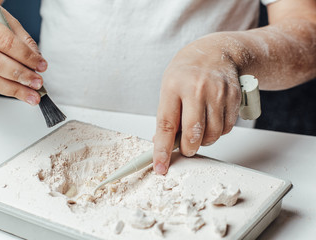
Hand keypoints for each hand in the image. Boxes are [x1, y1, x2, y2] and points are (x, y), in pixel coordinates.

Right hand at [0, 0, 46, 104]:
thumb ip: (24, 41)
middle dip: (21, 75)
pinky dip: (5, 90)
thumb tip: (38, 62)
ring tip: (31, 94)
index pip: (6, 42)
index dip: (26, 57)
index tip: (41, 65)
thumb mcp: (8, 21)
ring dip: (14, 90)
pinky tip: (19, 92)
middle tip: (37, 82)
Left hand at [153, 36, 241, 173]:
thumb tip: (161, 142)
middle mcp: (196, 89)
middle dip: (188, 148)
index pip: (167, 125)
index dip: (163, 149)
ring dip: (204, 140)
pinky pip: (226, 128)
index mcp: (174, 86)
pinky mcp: (234, 98)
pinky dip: (218, 131)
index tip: (160, 166)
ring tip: (199, 128)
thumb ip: (167, 114)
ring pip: (212, 135)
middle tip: (186, 147)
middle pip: (193, 134)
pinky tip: (212, 119)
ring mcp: (218, 93)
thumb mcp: (169, 86)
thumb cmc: (189, 70)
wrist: (217, 52)